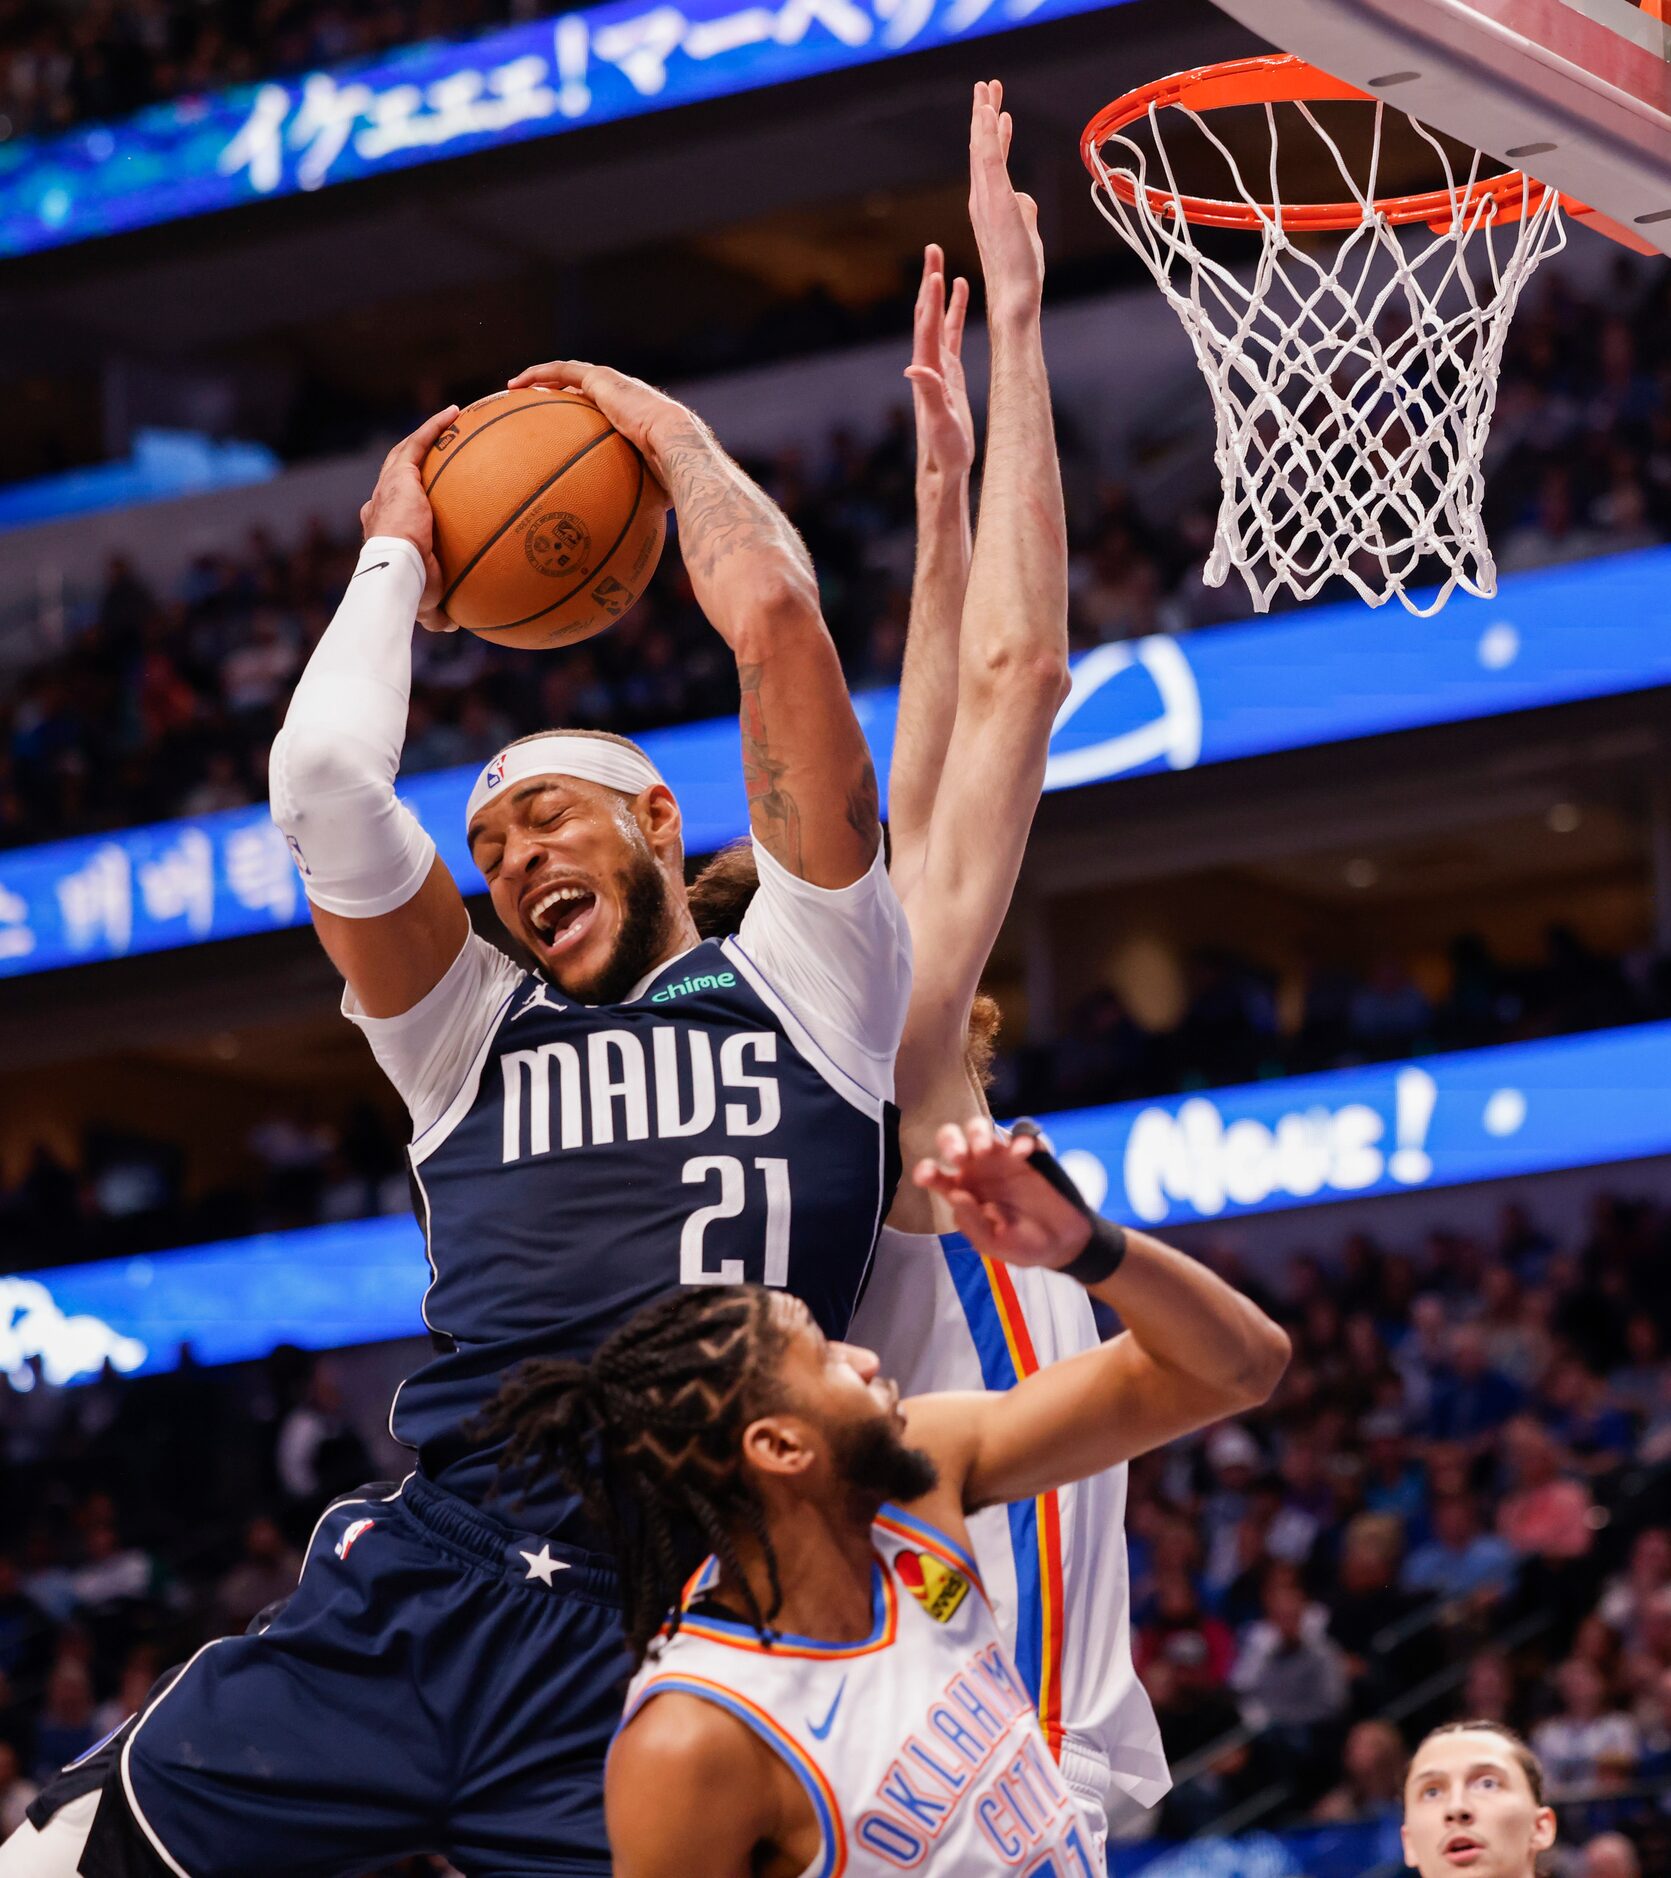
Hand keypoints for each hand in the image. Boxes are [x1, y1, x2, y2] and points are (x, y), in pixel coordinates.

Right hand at [359, 405, 458, 631]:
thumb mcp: (427, 603)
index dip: (406, 504)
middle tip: (436, 460)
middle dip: (411, 468)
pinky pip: (417, 444)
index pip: (393, 512)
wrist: (396, 574)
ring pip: (403, 455)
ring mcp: (387, 489)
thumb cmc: (408, 593)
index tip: (423, 504)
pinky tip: (454, 414)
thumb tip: (453, 624)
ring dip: (424, 438)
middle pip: (395, 480)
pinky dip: (434, 428)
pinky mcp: (398, 477)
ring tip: (449, 421)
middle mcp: (379, 505)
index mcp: (383, 531)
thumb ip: (438, 611)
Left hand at [507, 361, 682, 499]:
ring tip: (516, 388)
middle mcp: (624, 395)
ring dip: (542, 378)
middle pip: (584, 389)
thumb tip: (638, 528)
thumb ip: (641, 498)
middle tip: (536, 403)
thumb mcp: (653, 490)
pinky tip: (516, 385)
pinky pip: (562, 371)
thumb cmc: (671, 474)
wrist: (677, 446)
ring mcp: (613, 384)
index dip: (583, 416)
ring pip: (569, 373)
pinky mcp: (602, 378)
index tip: (564, 428)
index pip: (605, 412)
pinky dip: (539, 374)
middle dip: (559, 393)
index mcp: (637, 418)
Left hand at [905, 244, 973, 480]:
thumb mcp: (941, 423)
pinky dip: (954, 308)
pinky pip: (951, 332)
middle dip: (929, 282)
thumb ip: (930, 394)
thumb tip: (913, 368)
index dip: (931, 300)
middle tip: (932, 249)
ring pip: (937, 318)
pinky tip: (961, 288)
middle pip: (926, 314)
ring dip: (939, 289)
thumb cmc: (944, 450)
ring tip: (941, 259)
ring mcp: (939, 365)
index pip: (928, 329)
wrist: (944, 467)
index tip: (935, 271)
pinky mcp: (950, 371)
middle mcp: (928, 364)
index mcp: (927, 372)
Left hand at [913, 1117, 1091, 1270]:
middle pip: (952, 1140)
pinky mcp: (1029, 1152)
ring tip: (986, 1149)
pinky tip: (1023, 1151)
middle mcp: (975, 1169)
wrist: (1064, 1244)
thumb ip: (972, 1222)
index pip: (935, 1174)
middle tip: (961, 1158)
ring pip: (981, 1128)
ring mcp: (1001, 1158)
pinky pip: (1021, 1132)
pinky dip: (1020, 1135)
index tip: (928, 1175)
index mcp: (961, 1191)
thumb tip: (956, 1194)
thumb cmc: (1021, 1245)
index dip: (927, 1170)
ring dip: (978, 1132)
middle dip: (951, 1142)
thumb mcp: (993, 1244)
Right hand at [968, 80, 1043, 326]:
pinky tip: (991, 113)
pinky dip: (990, 134)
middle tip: (986, 87)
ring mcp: (987, 200)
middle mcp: (982, 199)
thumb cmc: (1020, 275)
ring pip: (984, 148)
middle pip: (982, 149)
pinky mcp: (997, 201)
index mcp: (989, 206)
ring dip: (984, 116)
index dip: (995, 135)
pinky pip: (992, 160)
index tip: (999, 112)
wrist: (1014, 297)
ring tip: (986, 90)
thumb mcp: (1026, 234)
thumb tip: (1027, 199)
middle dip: (984, 115)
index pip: (992, 162)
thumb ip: (1025, 212)